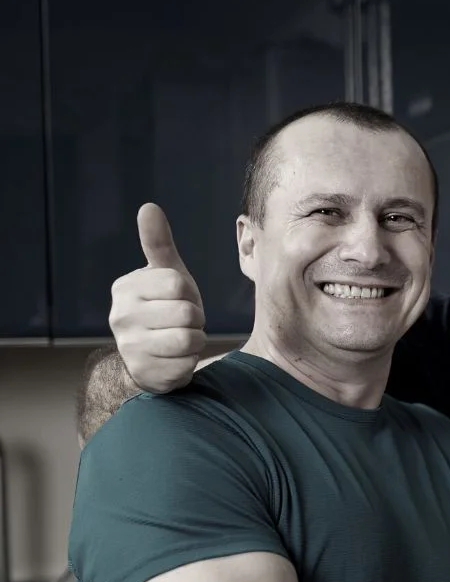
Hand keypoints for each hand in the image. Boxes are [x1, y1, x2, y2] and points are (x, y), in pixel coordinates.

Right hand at [109, 203, 206, 393]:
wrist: (149, 358)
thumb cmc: (163, 308)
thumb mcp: (165, 275)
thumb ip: (158, 244)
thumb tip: (149, 207)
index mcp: (125, 288)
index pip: (178, 283)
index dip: (189, 293)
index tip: (179, 299)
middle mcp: (120, 317)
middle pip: (187, 313)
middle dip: (195, 319)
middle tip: (183, 322)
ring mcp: (130, 348)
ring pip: (190, 340)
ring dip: (195, 341)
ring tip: (181, 339)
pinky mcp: (145, 374)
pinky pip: (187, 365)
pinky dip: (190, 362)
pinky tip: (175, 359)